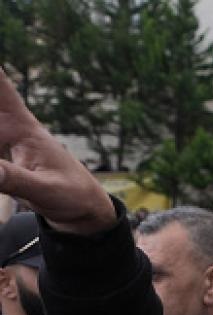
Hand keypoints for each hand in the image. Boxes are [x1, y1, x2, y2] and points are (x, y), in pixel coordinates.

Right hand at [0, 69, 113, 232]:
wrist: (84, 209)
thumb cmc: (72, 195)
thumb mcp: (44, 190)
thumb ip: (12, 180)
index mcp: (24, 129)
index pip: (0, 87)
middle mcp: (11, 127)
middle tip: (2, 134)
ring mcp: (4, 140)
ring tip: (11, 152)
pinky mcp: (1, 155)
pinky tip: (1, 155)